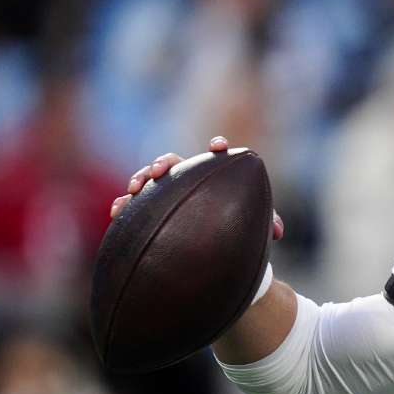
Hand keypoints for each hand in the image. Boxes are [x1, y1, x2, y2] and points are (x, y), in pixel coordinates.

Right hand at [109, 136, 283, 239]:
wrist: (213, 247)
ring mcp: (166, 192)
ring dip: (140, 178)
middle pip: (174, 161)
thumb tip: (277, 231)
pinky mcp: (149, 209)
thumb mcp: (252, 226)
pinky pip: (133, 204)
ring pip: (150, 178)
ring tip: (134, 189)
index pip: (215, 156)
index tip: (218, 147)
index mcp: (213, 176)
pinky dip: (124, 205)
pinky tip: (116, 212)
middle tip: (160, 171)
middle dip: (165, 161)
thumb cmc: (236, 228)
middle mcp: (188, 178)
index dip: (217, 147)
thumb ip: (266, 222)